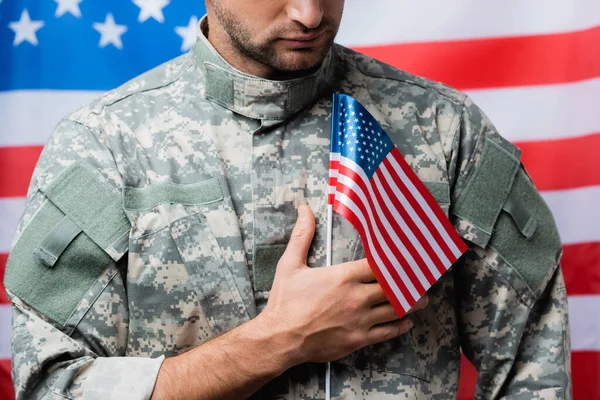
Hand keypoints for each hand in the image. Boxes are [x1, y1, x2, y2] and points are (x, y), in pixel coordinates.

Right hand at [257, 204, 428, 364]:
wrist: (280, 338)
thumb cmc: (285, 302)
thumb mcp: (290, 264)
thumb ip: (302, 236)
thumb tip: (304, 209)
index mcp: (343, 277)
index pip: (380, 265)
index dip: (397, 259)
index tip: (410, 255)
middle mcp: (356, 297)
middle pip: (393, 287)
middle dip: (410, 282)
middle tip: (423, 278)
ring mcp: (360, 320)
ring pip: (395, 309)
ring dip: (412, 304)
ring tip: (422, 299)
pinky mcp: (358, 340)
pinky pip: (387, 332)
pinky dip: (400, 326)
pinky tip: (406, 322)